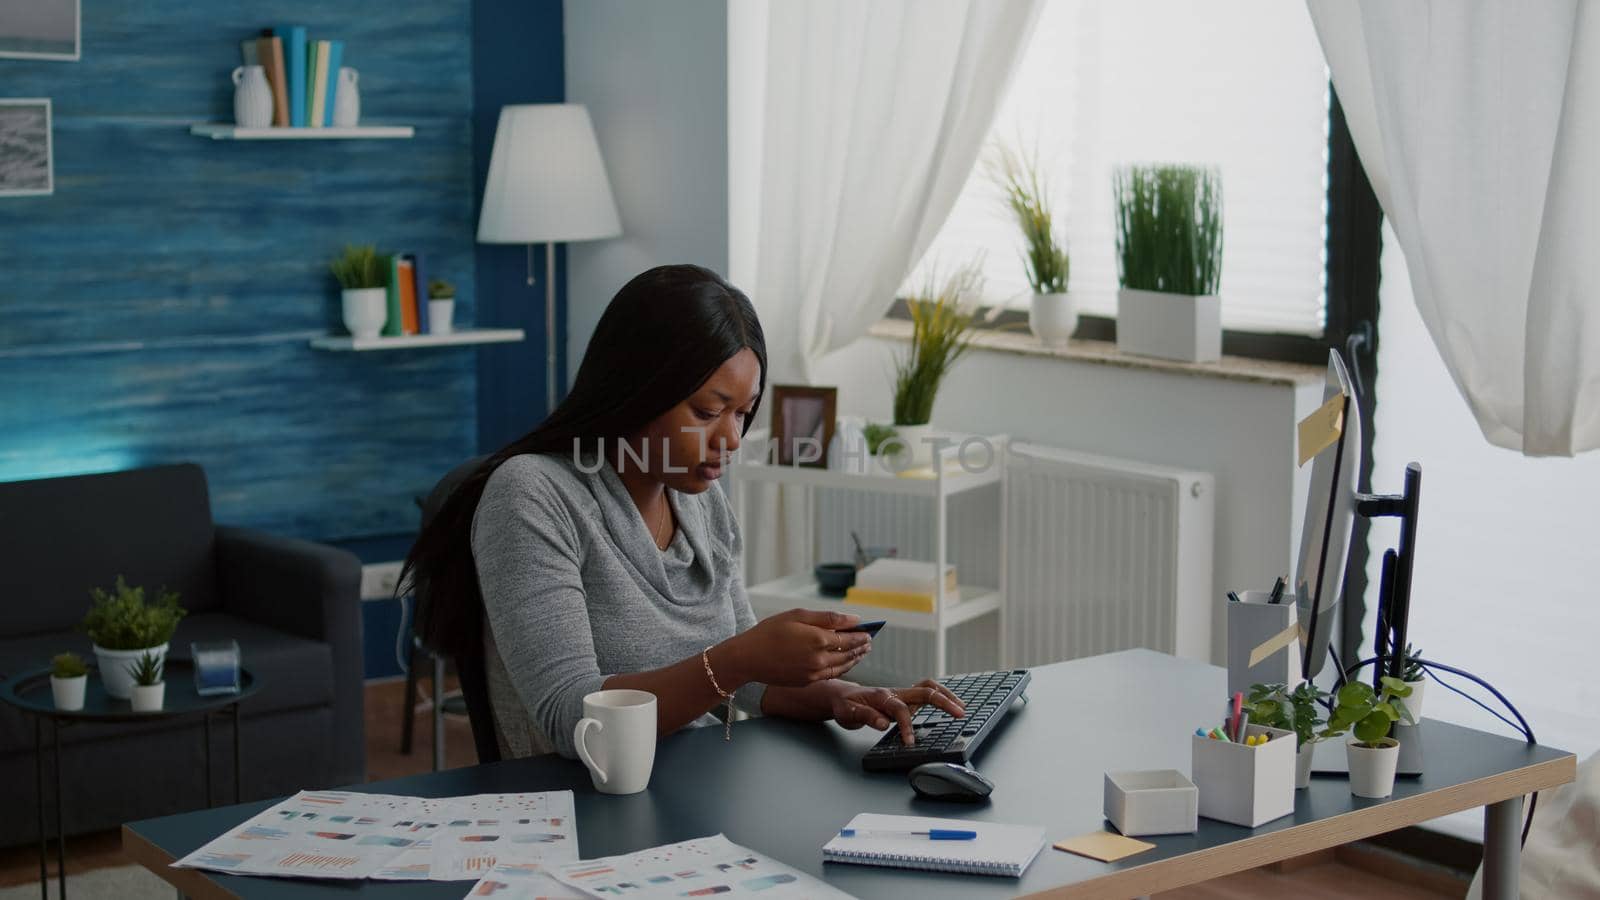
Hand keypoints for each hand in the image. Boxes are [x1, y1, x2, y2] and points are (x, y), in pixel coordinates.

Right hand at [723, 608, 872, 687]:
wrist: (748, 658)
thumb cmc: (770, 631)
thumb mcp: (798, 615)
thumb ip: (828, 618)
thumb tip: (854, 620)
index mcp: (818, 639)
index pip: (850, 638)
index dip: (862, 635)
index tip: (870, 631)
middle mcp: (819, 659)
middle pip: (849, 653)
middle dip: (861, 647)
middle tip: (869, 642)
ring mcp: (814, 673)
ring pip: (843, 666)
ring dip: (854, 659)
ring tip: (861, 652)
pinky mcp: (807, 682)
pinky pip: (831, 674)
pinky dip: (842, 668)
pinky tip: (844, 663)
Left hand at [830, 679, 965, 745]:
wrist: (841, 696)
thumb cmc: (845, 705)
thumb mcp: (848, 713)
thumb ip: (866, 717)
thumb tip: (883, 723)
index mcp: (881, 696)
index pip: (900, 710)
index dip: (906, 726)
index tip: (910, 743)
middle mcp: (895, 692)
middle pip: (924, 691)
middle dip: (944, 701)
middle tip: (959, 714)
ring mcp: (901, 694)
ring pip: (928, 688)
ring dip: (946, 695)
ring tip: (961, 707)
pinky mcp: (904, 698)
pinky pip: (926, 692)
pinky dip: (940, 695)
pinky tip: (950, 703)